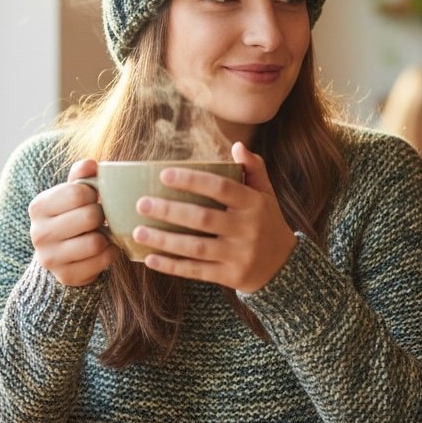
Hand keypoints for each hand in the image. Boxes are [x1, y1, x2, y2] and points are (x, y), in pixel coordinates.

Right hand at [28, 158, 113, 285]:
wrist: (60, 255)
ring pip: (96, 242)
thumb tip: (91, 163)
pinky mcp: (65, 276)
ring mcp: (50, 258)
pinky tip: (103, 249)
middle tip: (99, 218)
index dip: (94, 194)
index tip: (92, 200)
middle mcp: (38, 233)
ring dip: (106, 237)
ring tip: (101, 233)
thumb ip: (81, 176)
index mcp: (38, 207)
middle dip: (101, 216)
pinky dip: (109, 253)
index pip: (78, 192)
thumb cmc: (70, 216)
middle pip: (90, 216)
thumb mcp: (72, 194)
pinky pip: (101, 261)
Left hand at [132, 142, 297, 291]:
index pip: (221, 187)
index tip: (164, 174)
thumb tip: (237, 145)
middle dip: (169, 211)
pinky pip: (197, 271)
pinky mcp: (230, 276)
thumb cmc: (266, 222)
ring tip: (138, 231)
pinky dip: (172, 266)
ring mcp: (239, 255)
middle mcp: (247, 229)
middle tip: (142, 203)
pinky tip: (150, 259)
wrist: (283, 266)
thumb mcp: (265, 194)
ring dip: (164, 241)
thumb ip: (254, 168)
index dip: (192, 181)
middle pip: (203, 218)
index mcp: (253, 204)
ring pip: (196, 248)